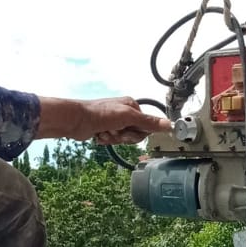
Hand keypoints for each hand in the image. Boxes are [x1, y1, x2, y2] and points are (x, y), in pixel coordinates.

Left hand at [36, 96, 170, 143]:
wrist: (76, 120)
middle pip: (135, 133)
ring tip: (104, 132)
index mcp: (132, 105)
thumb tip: (169, 124)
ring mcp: (114, 121)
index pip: (146, 125)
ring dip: (114, 138)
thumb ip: (149, 122)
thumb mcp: (128, 117)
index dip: (137, 132)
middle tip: (114, 131)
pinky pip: (113, 140)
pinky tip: (99, 135)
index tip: (127, 129)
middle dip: (124, 136)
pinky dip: (106, 140)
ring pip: (123, 138)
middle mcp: (124, 112)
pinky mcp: (106, 129)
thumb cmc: (100, 114)